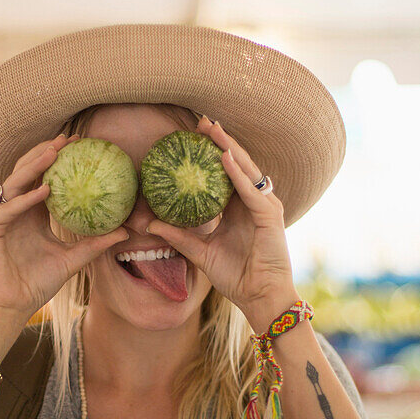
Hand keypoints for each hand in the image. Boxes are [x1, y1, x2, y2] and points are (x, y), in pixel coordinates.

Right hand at [0, 134, 129, 321]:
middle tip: (69, 138)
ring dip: (34, 164)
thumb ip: (95, 245)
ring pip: (15, 180)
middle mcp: (14, 208)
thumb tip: (126, 232)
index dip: (59, 159)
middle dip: (46, 151)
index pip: (44, 177)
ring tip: (54, 152)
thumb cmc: (36, 283)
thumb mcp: (72, 260)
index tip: (82, 144)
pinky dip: (26, 198)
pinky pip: (8, 207)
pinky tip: (44, 190)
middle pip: (27, 170)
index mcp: (31, 212)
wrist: (11, 306)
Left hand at [145, 116, 298, 319]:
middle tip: (201, 121)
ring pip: (246, 169)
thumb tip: (149, 225)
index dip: (210, 153)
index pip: (224, 173)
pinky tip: (225, 158)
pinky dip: (238, 174)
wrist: (259, 297)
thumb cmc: (235, 276)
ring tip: (212, 129)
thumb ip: (179, 237)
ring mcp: (264, 206)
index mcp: (238, 208)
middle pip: (237, 163)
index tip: (191, 136)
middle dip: (220, 140)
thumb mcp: (200, 253)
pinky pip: (251, 191)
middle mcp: (253, 202)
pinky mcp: (270, 216)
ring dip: (229, 148)